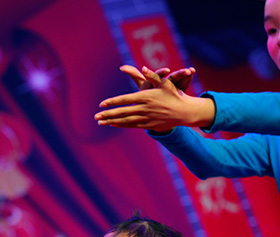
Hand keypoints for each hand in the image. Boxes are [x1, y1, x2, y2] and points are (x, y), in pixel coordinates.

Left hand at [95, 66, 212, 131]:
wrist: (184, 112)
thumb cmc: (174, 94)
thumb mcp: (165, 83)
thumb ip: (152, 76)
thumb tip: (143, 67)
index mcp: (146, 97)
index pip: (125, 99)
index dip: (113, 102)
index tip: (102, 104)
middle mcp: (144, 108)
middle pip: (122, 112)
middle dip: (108, 114)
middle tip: (95, 117)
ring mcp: (146, 118)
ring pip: (125, 121)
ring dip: (112, 121)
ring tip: (100, 122)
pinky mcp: (148, 125)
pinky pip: (132, 125)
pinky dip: (121, 125)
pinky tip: (112, 124)